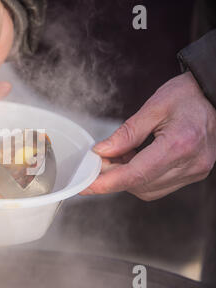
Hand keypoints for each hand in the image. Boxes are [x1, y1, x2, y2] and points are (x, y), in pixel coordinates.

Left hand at [81, 72, 215, 200]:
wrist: (215, 95)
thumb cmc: (189, 95)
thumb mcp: (154, 106)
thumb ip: (127, 133)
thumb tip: (102, 151)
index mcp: (180, 144)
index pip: (136, 174)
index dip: (107, 182)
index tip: (87, 185)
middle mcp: (190, 164)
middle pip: (140, 184)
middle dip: (113, 177)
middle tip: (98, 161)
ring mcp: (195, 171)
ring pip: (148, 189)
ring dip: (126, 178)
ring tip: (117, 157)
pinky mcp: (194, 173)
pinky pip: (159, 185)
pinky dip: (140, 177)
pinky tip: (133, 160)